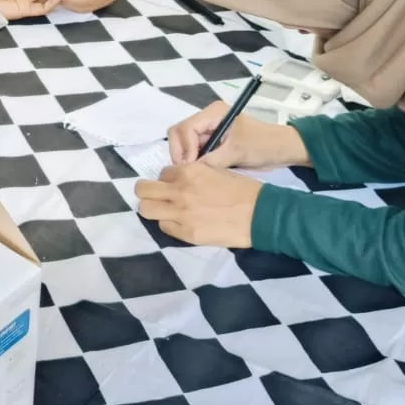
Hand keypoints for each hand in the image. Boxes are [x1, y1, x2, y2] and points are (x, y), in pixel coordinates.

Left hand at [134, 163, 262, 246]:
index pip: (162, 173)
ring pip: (146, 209)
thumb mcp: (216, 171)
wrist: (261, 215)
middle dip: (148, 192)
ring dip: (154, 208)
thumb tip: (180, 179)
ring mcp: (180, 213)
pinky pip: (164, 227)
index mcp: (188, 172)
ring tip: (166, 211)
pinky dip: (169, 224)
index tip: (176, 185)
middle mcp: (179, 191)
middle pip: (143, 190)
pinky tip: (182, 223)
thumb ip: (194, 174)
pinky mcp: (186, 233)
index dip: (168, 179)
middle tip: (159, 197)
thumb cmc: (243, 190)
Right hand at [168, 99, 309, 168]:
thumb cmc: (263, 146)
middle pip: (180, 133)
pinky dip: (194, 161)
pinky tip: (200, 172)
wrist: (284, 150)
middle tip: (188, 173)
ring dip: (187, 158)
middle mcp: (208, 118)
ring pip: (185, 143)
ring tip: (195, 175)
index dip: (184, 148)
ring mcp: (209, 130)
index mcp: (214, 113)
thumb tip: (188, 172)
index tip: (190, 167)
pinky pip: (195, 150)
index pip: (185, 128)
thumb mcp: (237, 152)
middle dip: (181, 153)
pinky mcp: (213, 141)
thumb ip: (211, 160)